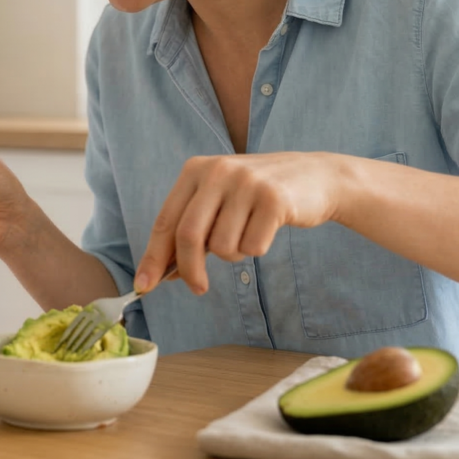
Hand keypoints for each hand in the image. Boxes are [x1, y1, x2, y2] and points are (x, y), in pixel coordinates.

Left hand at [136, 152, 345, 294]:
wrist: (316, 177)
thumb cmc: (256, 197)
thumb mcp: (218, 202)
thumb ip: (190, 230)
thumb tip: (157, 273)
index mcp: (195, 170)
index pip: (166, 221)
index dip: (153, 257)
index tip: (143, 286)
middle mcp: (218, 171)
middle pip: (188, 236)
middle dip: (189, 270)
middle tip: (198, 288)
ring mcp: (246, 183)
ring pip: (222, 246)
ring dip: (234, 254)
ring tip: (248, 232)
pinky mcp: (274, 199)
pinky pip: (252, 247)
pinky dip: (257, 248)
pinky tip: (267, 228)